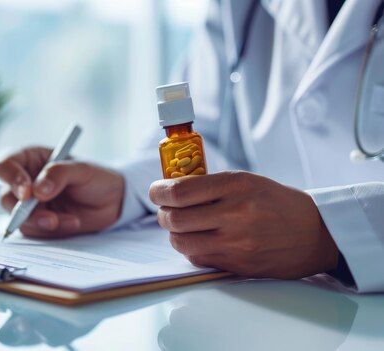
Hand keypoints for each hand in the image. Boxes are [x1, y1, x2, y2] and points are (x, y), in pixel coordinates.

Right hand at [0, 147, 123, 237]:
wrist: (113, 202)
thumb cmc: (96, 178)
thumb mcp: (82, 169)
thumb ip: (58, 174)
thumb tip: (37, 190)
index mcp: (30, 160)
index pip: (5, 166)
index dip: (11, 179)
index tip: (27, 193)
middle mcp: (25, 182)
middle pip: (6, 197)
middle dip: (25, 212)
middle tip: (49, 218)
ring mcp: (30, 205)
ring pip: (19, 219)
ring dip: (43, 223)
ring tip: (71, 221)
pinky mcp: (38, 224)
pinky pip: (35, 232)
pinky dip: (53, 231)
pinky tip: (73, 223)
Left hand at [148, 171, 338, 278]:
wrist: (316, 234)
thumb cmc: (278, 204)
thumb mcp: (247, 181)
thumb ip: (211, 185)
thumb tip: (171, 189)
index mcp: (236, 185)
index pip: (179, 191)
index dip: (159, 192)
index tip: (156, 192)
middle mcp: (234, 213)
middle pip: (175, 218)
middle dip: (163, 215)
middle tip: (167, 211)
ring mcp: (236, 242)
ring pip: (181, 242)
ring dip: (174, 234)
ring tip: (182, 227)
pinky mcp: (238, 264)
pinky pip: (198, 258)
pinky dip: (191, 249)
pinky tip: (200, 241)